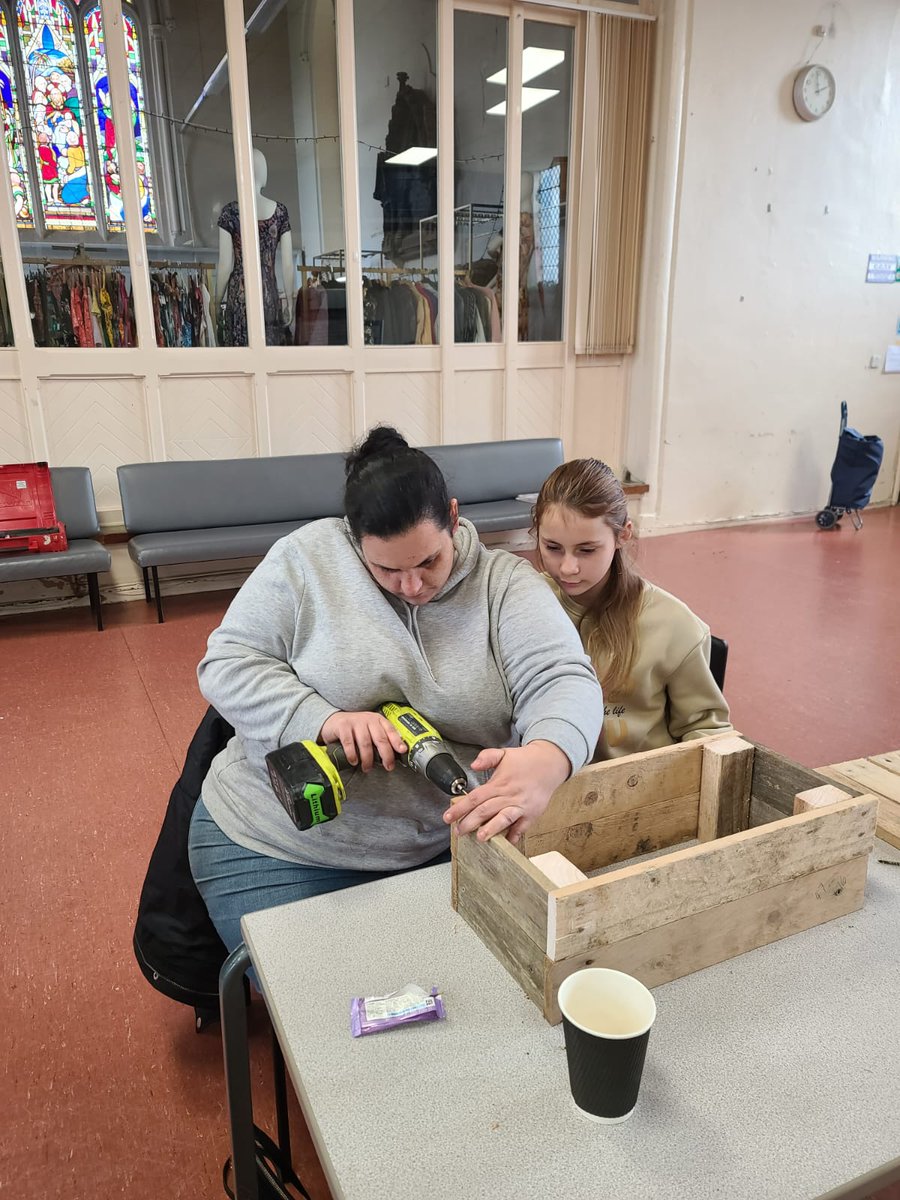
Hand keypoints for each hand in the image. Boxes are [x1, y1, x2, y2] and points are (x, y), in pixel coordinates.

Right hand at [319, 711, 406, 771]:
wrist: (333, 721)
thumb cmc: (354, 729)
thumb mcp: (369, 731)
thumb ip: (380, 739)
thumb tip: (394, 755)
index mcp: (377, 720)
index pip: (390, 730)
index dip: (397, 741)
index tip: (402, 751)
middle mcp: (368, 719)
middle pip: (380, 738)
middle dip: (386, 755)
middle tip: (388, 766)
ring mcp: (355, 722)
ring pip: (365, 743)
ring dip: (367, 758)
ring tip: (367, 768)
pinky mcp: (343, 726)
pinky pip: (349, 743)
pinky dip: (352, 754)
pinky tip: (354, 761)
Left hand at [443, 741, 570, 843]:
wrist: (550, 764)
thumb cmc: (524, 761)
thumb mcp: (503, 753)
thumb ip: (486, 757)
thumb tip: (473, 764)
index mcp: (499, 783)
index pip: (475, 797)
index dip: (460, 808)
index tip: (448, 817)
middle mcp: (509, 795)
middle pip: (486, 810)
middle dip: (470, 822)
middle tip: (458, 831)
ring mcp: (521, 805)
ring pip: (504, 818)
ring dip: (492, 829)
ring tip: (481, 837)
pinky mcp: (532, 813)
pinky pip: (522, 827)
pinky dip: (514, 835)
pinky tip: (506, 842)